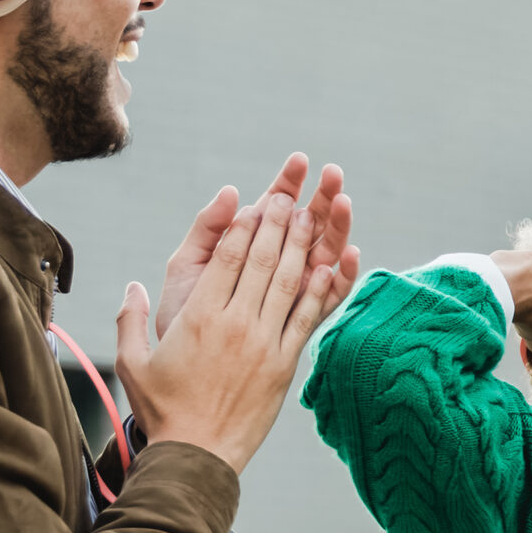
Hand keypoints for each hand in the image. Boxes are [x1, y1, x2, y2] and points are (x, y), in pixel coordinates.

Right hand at [115, 190, 342, 473]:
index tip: (254, 202)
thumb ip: (130, 319)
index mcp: (198, 317)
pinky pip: (307, 319)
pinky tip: (331, 265)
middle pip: (260, 261)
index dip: (243, 226)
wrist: (197, 455)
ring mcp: (264, 343)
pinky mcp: (286, 364)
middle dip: (276, 224)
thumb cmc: (162, 410)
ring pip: (287, 283)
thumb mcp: (132, 362)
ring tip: (311, 216)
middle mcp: (235, 324)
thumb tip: (130, 285)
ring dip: (300, 246)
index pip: (225, 258)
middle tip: (288, 196)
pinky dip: (320, 290)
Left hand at [155, 155, 358, 341]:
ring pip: (325, 254)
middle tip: (334, 172)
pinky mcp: (303, 321)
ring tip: (344, 201)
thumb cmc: (181, 316)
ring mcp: (293, 293)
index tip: (299, 160)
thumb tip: (231, 191)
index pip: (274, 206)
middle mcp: (277, 267)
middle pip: (307, 225)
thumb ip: (207, 230)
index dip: (288, 182)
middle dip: (322, 197)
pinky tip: (350, 254)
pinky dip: (344, 276)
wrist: (184, 372)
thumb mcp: (186, 266)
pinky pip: (331, 298)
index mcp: (249, 247)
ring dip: (338, 227)